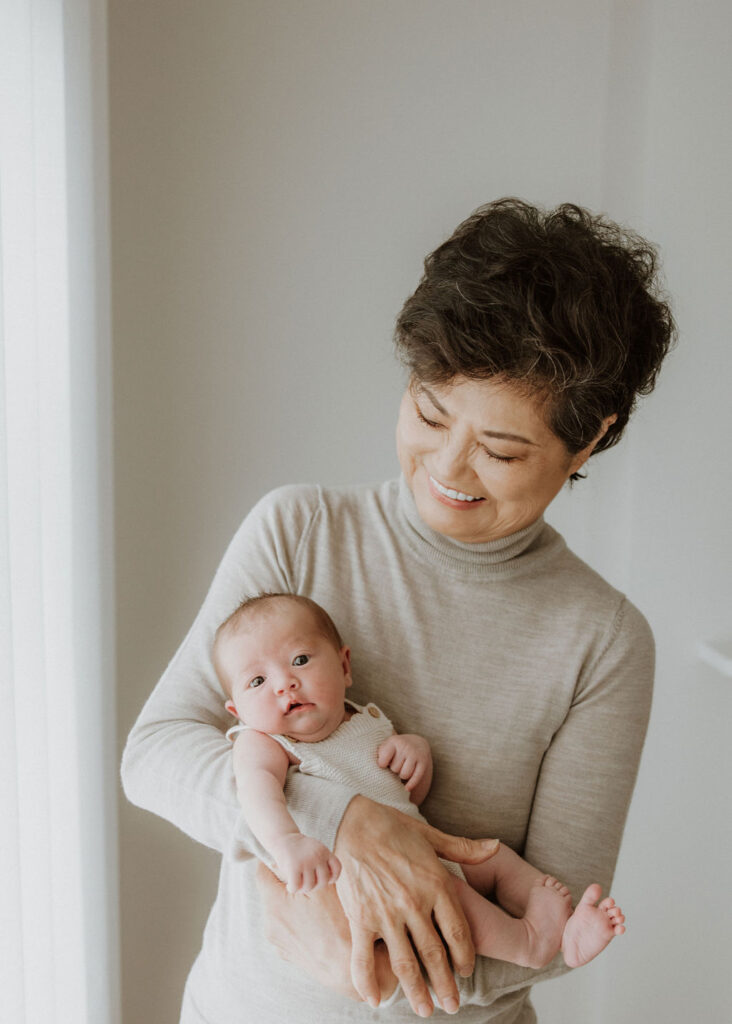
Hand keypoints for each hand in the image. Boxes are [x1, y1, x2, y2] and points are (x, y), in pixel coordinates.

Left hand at [257, 862, 397, 1002]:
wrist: (347, 970)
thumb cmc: (338, 924)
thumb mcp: (322, 888)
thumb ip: (302, 869)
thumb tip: (288, 859)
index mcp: (274, 904)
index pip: (262, 872)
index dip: (275, 861)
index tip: (290, 859)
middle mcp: (270, 924)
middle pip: (273, 891)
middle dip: (288, 883)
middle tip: (310, 880)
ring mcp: (278, 942)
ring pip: (281, 910)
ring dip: (294, 903)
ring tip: (318, 905)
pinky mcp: (288, 954)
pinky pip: (289, 928)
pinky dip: (299, 922)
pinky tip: (319, 923)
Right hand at [270, 833, 340, 893]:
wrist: (282, 838)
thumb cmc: (300, 849)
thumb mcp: (316, 850)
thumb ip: (324, 862)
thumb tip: (329, 881)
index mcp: (324, 851)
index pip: (337, 868)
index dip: (332, 877)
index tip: (322, 878)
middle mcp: (317, 856)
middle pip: (323, 881)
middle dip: (315, 887)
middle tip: (307, 885)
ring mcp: (306, 861)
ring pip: (309, 886)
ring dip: (302, 889)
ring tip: (298, 886)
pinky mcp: (294, 866)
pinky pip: (296, 886)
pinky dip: (292, 889)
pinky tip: (289, 886)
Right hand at [335, 795, 499, 1016]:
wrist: (350, 820)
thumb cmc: (391, 826)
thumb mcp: (431, 835)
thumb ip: (464, 849)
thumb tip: (496, 846)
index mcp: (436, 883)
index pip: (458, 932)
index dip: (464, 957)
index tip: (466, 972)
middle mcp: (414, 903)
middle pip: (435, 955)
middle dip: (446, 985)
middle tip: (452, 1006)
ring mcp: (386, 913)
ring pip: (406, 964)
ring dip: (416, 992)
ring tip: (425, 1010)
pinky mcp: (360, 918)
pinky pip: (364, 958)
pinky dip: (369, 983)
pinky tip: (376, 1001)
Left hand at [377, 733, 432, 801]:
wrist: (416, 743)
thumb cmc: (396, 749)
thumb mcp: (386, 746)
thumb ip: (379, 755)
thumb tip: (376, 770)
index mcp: (394, 741)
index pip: (383, 760)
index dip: (382, 765)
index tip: (383, 764)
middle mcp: (405, 746)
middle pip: (394, 768)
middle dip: (394, 769)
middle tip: (396, 764)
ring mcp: (415, 754)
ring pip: (404, 774)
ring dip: (402, 775)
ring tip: (402, 769)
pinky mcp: (423, 762)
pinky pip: (416, 777)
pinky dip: (411, 785)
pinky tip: (406, 788)